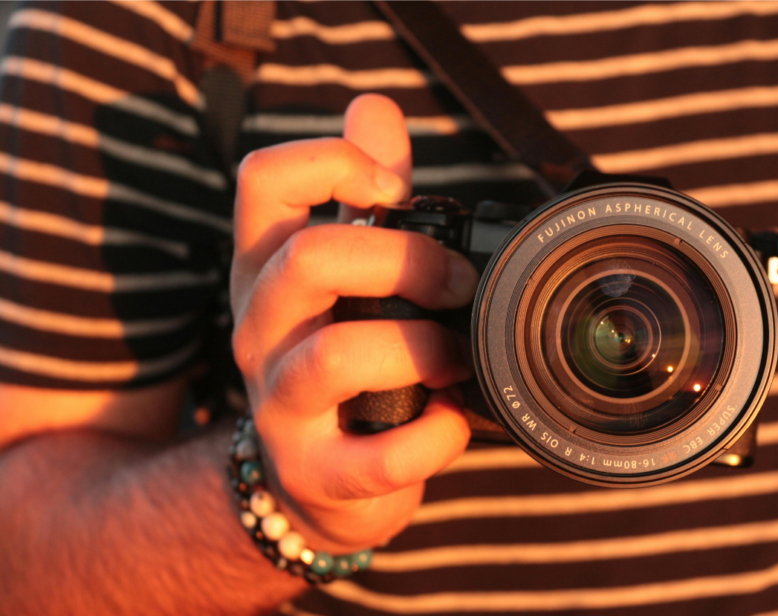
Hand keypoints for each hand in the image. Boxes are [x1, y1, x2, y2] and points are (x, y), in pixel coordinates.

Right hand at [229, 94, 475, 551]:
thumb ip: (364, 192)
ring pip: (335, 357)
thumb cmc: (341, 356)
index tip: (393, 189)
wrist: (318, 480)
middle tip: (456, 283)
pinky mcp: (314, 473)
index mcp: (268, 267)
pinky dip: (433, 437)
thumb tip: (374, 108)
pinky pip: (376, 458)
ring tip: (452, 357)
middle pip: (308, 259)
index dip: (332, 160)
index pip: (262, 180)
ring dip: (418, 348)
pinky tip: (453, 420)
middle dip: (404, 260)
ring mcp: (278, 405)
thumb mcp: (345, 271)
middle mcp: (261, 329)